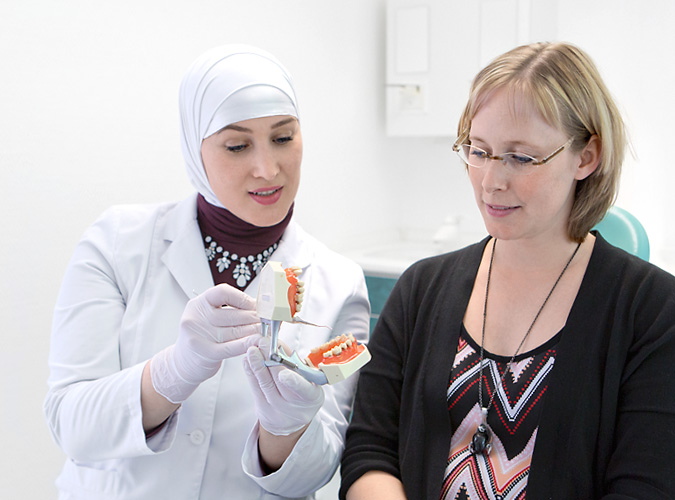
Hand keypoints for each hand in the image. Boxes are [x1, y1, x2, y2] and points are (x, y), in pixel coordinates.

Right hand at [151, 284, 260, 403]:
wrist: (183, 363)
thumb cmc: (202, 337)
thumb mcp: (208, 318)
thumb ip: (228, 310)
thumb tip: (258, 305)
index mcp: (197, 304)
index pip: (222, 293)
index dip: (243, 298)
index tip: (256, 304)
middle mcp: (195, 318)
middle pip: (232, 314)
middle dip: (254, 317)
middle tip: (269, 319)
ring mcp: (199, 336)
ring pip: (235, 330)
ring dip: (255, 330)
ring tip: (267, 330)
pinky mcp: (206, 353)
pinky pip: (232, 347)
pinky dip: (247, 343)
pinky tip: (257, 341)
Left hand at [243, 336, 324, 435]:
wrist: (292, 420)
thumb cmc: (302, 393)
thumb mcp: (309, 381)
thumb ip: (296, 364)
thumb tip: (279, 344)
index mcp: (312, 396)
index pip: (303, 389)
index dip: (293, 382)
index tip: (283, 374)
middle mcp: (295, 405)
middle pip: (279, 382)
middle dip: (270, 360)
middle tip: (263, 343)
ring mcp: (277, 409)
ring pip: (265, 383)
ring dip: (257, 364)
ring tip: (252, 350)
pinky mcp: (263, 409)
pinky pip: (255, 388)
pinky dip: (250, 372)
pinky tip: (247, 361)